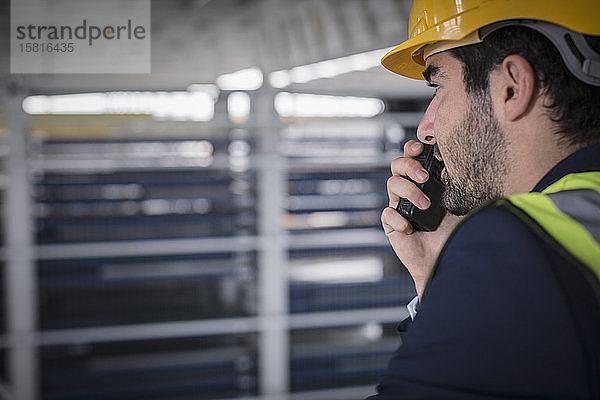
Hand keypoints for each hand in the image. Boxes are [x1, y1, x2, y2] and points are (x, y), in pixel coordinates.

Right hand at [381, 140, 461, 297]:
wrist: (450, 259)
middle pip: (397, 165)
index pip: (413, 157)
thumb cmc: (458, 231)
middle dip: (409, 166)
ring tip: (425, 205)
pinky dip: (398, 218)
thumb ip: (458, 182)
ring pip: (391, 184)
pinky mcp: (392, 224)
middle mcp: (411, 190)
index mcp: (426, 181)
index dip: (412, 149)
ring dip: (409, 191)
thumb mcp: (462, 202)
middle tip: (424, 177)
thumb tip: (451, 165)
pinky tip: (411, 228)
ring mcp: (400, 206)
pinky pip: (387, 213)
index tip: (422, 148)